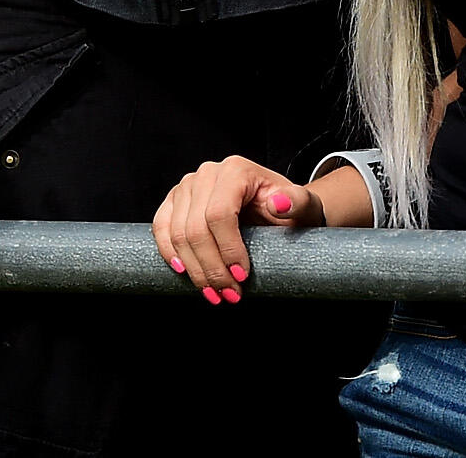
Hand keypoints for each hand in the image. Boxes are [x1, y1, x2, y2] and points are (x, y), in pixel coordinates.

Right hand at [153, 154, 315, 301]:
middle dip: (211, 266)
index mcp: (235, 170)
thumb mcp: (305, 206)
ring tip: (214, 292)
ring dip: (193, 268)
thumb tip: (279, 204)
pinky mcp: (174, 200)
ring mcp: (186, 186)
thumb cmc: (291, 209)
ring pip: (177, 231)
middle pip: (196, 227)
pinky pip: (161, 227)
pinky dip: (169, 251)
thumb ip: (299, 202)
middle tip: (229, 294)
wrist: (278, 206)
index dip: (227, 249)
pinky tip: (183, 271)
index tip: (242, 277)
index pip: (220, 213)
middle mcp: (205, 174)